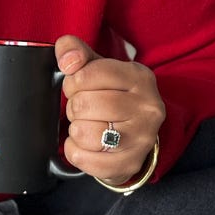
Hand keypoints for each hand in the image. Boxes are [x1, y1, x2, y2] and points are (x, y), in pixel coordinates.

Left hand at [56, 34, 164, 186]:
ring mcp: (142, 138)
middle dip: (74, 106)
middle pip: (84, 104)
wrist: (137, 131)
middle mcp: (147, 107)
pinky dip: (75, 151)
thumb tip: (67, 60)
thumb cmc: (112, 95)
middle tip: (82, 108)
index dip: (73, 81)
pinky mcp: (130, 163)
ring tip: (85, 125)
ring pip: (85, 133)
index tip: (77, 86)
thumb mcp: (97, 67)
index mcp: (139, 77)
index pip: (89, 73)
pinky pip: (85, 159)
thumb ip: (75, 52)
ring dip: (75, 129)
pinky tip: (84, 144)